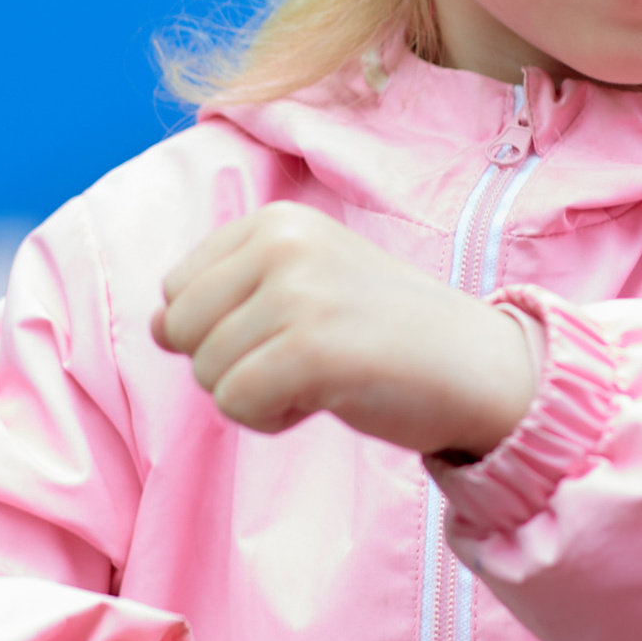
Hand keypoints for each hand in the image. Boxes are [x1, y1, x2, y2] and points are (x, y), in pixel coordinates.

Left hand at [155, 206, 536, 458]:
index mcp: (277, 221)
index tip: (294, 331)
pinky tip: (324, 400)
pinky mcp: (311, 350)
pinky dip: (272, 419)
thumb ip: (233, 291)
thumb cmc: (391, 334)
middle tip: (305, 360)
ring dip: (256, 395)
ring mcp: (298, 295)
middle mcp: (283, 245)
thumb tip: (157, 324)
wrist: (484, 368)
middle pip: (179, 332)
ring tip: (322, 377)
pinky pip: (235, 404)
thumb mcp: (311, 281)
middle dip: (230, 363)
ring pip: (206, 373)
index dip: (223, 330)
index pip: (177, 289)